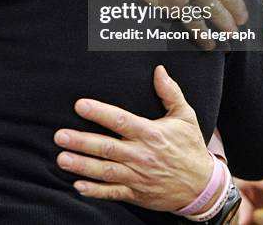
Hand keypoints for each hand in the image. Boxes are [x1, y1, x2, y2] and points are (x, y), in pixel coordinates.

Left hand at [54, 65, 213, 211]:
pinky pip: (113, 193)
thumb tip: (159, 69)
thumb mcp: (186, 116)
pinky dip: (95, 191)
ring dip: (82, 165)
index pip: (121, 121)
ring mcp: (137, 176)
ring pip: (105, 171)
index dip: (100, 113)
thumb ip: (170, 92)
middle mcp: (141, 155)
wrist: (202, 187)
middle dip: (82, 142)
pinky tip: (78, 185)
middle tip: (60, 135)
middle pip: (107, 147)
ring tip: (62, 158)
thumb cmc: (190, 147)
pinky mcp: (136, 193)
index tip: (80, 105)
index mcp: (150, 133)